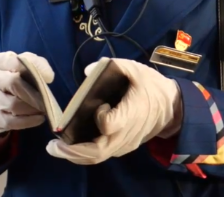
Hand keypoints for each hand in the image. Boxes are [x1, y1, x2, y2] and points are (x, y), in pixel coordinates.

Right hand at [0, 51, 53, 134]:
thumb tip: (48, 77)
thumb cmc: (12, 77)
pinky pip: (12, 121)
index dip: (34, 68)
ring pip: (13, 105)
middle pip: (13, 83)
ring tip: (43, 108)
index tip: (49, 77)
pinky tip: (39, 118)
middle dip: (33, 92)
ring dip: (32, 108)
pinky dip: (29, 121)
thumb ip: (36, 64)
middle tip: (46, 98)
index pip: (15, 61)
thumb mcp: (22, 64)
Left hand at [46, 57, 181, 164]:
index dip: (100, 117)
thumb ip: (112, 66)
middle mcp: (127, 133)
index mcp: (132, 113)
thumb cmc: (151, 86)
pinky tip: (70, 146)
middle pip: (98, 151)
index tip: (99, 105)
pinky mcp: (123, 147)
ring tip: (56, 148)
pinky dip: (84, 154)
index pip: (110, 125)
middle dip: (73, 152)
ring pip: (98, 157)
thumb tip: (87, 72)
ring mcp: (125, 143)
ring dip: (75, 156)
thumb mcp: (135, 69)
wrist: (171, 106)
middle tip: (52, 146)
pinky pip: (102, 154)